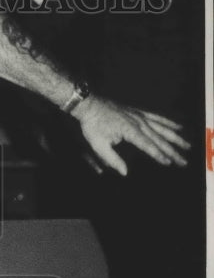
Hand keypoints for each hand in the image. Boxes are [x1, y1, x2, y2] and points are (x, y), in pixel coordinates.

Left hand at [73, 96, 189, 175]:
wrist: (89, 105)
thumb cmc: (92, 126)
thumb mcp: (98, 145)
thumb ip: (112, 160)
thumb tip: (125, 172)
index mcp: (130, 131)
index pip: (148, 146)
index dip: (159, 155)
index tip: (169, 163)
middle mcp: (139, 123)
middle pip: (159, 139)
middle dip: (173, 151)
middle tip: (184, 161)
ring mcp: (140, 116)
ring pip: (162, 128)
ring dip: (176, 138)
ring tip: (187, 146)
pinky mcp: (138, 112)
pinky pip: (157, 118)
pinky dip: (168, 123)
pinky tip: (178, 127)